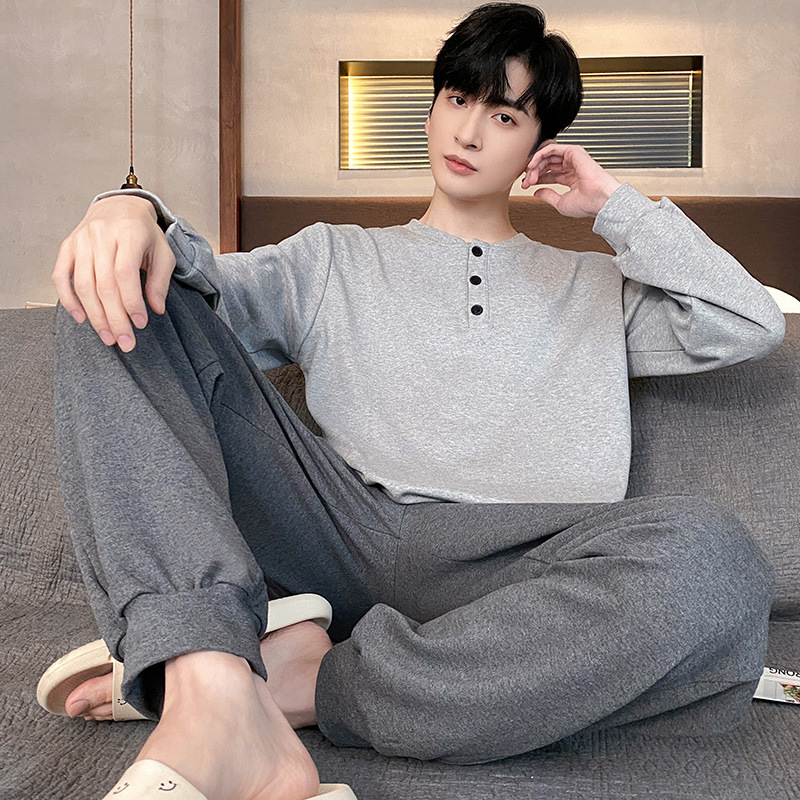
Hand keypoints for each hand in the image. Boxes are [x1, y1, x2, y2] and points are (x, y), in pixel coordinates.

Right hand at [52, 195, 175, 351]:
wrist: (120, 207)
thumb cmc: (144, 233)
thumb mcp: (163, 252)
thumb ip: (160, 281)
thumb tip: (155, 309)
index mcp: (129, 233)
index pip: (125, 273)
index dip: (131, 302)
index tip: (140, 324)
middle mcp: (101, 235)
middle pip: (104, 284)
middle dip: (115, 318)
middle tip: (124, 342)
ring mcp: (80, 241)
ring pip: (83, 285)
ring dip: (95, 316)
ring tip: (108, 337)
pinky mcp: (67, 247)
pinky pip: (60, 276)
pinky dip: (68, 300)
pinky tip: (81, 319)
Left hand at [520, 140, 622, 217]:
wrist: (598, 200)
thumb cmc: (586, 204)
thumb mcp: (560, 202)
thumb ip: (547, 195)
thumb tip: (536, 192)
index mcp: (571, 179)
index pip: (549, 174)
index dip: (536, 179)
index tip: (526, 186)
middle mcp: (572, 167)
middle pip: (546, 165)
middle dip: (533, 173)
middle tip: (526, 182)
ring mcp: (573, 159)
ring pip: (547, 156)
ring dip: (535, 164)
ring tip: (529, 174)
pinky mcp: (573, 151)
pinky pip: (552, 148)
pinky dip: (540, 155)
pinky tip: (533, 164)